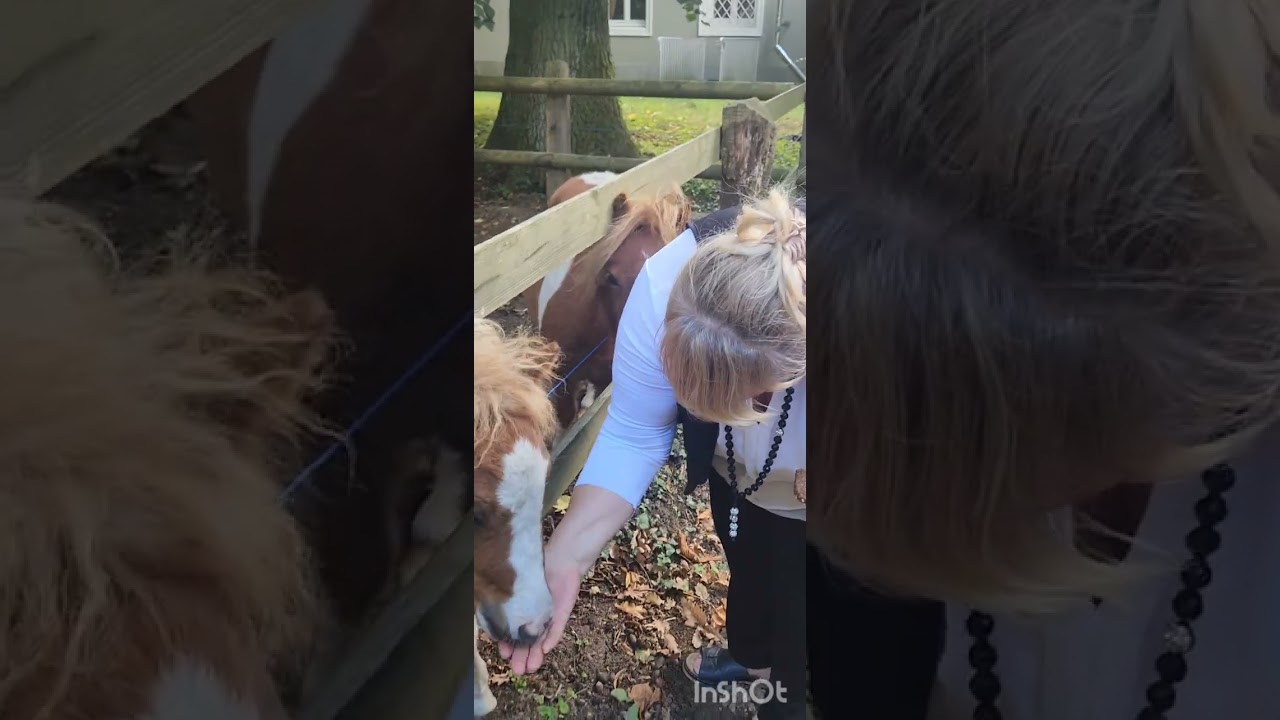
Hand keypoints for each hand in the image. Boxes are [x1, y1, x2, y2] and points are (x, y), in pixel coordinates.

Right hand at [499, 545, 584, 673]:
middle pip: (528, 642)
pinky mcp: (561, 614)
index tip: (504, 656)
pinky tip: (546, 650)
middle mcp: (535, 618)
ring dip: (536, 654)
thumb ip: (510, 608)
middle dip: (522, 657)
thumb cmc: (534, 571)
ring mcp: (548, 617)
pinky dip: (552, 638)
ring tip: (531, 668)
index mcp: (522, 613)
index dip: (509, 647)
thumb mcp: (519, 591)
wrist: (559, 559)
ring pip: (541, 640)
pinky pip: (557, 628)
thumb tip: (494, 623)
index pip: (514, 635)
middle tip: (518, 671)